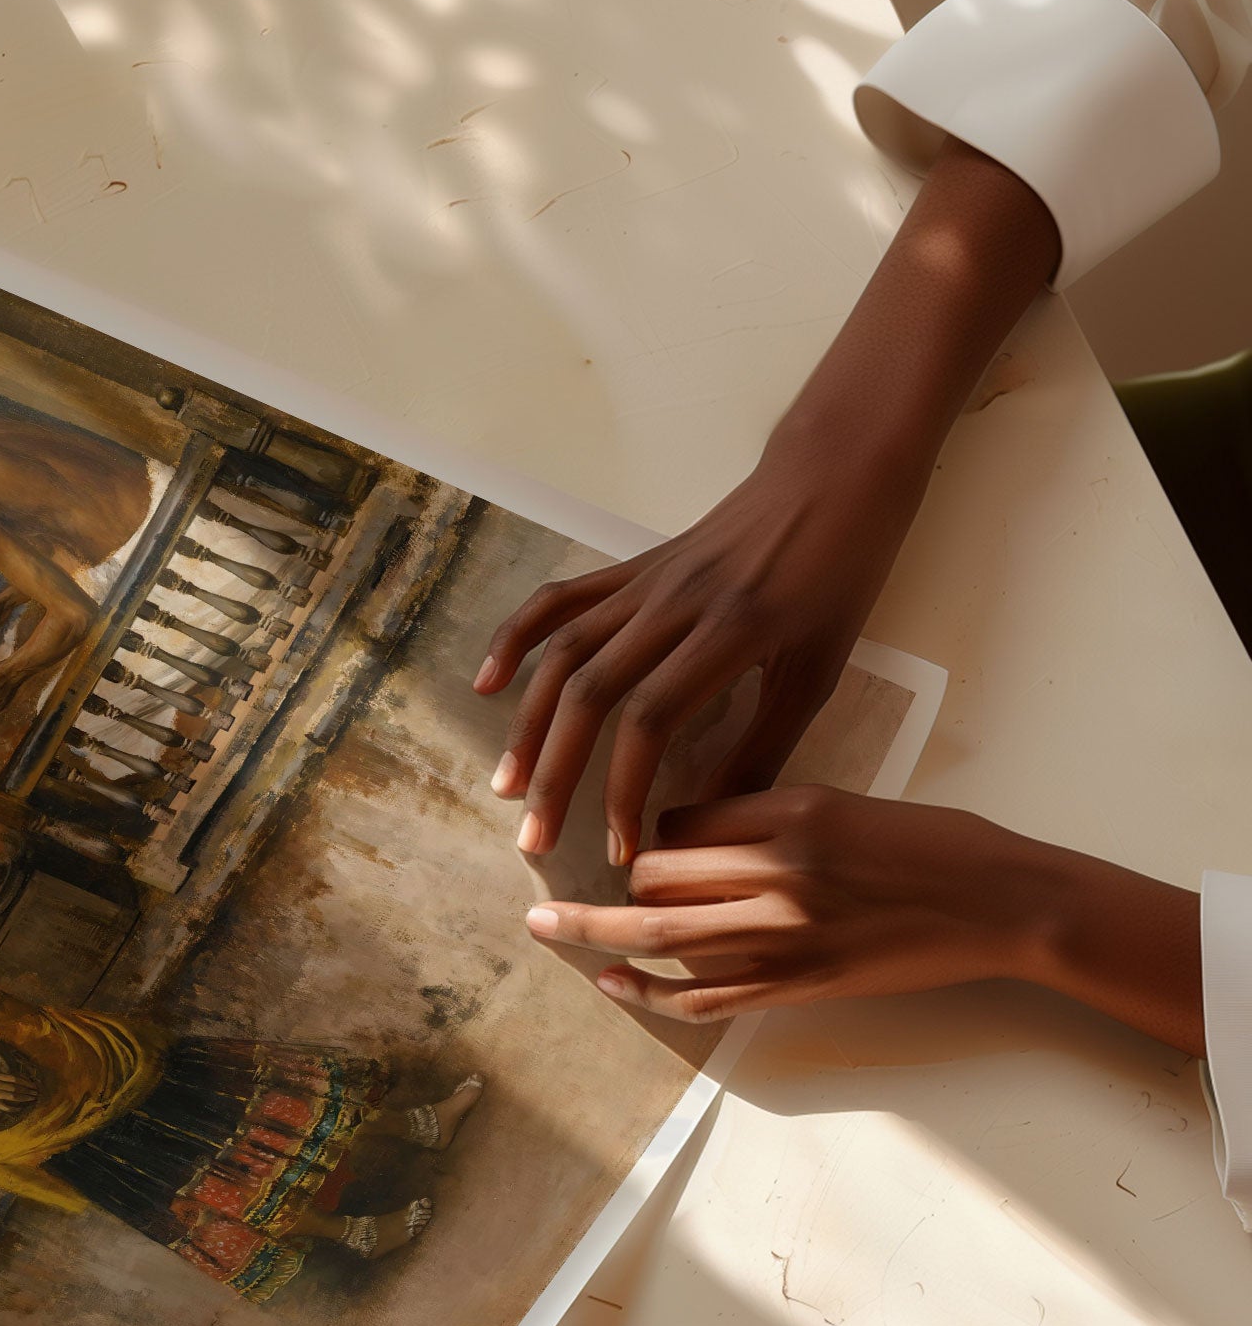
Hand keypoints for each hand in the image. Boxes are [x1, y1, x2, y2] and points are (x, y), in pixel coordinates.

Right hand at [0, 1060, 34, 1114]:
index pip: (14, 1078)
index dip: (25, 1081)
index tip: (32, 1083)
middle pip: (16, 1087)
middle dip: (28, 1089)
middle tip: (37, 1092)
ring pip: (13, 1095)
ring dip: (24, 1097)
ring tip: (33, 1099)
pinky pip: (4, 1105)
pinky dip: (13, 1107)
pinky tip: (20, 1108)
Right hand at [476, 439, 921, 862]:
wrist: (832, 476)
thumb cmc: (839, 577)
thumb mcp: (817, 669)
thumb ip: (762, 745)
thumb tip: (707, 817)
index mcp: (729, 630)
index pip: (650, 719)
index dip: (625, 790)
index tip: (621, 850)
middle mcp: (674, 603)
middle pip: (590, 693)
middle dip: (556, 774)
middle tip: (536, 838)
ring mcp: (645, 581)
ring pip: (564, 654)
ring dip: (528, 725)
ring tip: (507, 785)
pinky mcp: (631, 567)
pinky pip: (560, 600)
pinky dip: (516, 638)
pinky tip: (488, 683)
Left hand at [523, 787, 1203, 1051]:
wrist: (1004, 904)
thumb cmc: (934, 844)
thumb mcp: (845, 802)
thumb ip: (768, 814)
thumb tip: (688, 831)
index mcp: (792, 810)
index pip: (682, 816)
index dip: (654, 829)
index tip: (646, 838)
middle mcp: (780, 871)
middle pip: (657, 873)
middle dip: (618, 881)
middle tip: (573, 881)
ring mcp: (787, 935)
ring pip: (663, 934)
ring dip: (597, 932)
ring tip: (546, 926)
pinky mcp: (800, 985)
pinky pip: (705, 995)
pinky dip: (650, 990)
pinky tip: (613, 982)